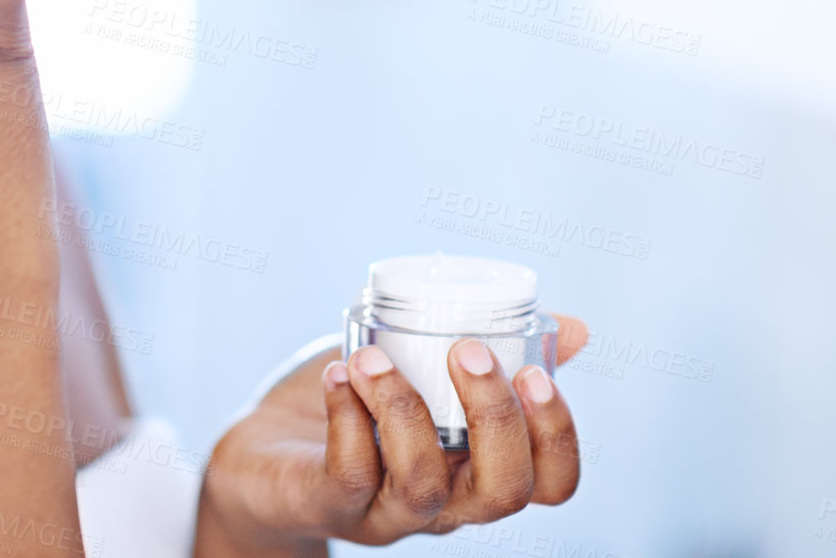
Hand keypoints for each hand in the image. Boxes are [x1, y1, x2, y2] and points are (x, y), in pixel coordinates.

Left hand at [194, 316, 589, 556]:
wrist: (263, 456)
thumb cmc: (356, 408)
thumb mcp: (422, 374)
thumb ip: (485, 353)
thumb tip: (572, 326)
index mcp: (474, 470)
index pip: (548, 485)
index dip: (558, 437)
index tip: (535, 372)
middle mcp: (442, 503)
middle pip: (501, 492)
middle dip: (496, 418)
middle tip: (466, 351)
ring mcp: (385, 511)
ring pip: (423, 484)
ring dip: (404, 408)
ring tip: (375, 358)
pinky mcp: (328, 504)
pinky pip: (349, 473)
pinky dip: (347, 415)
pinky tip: (339, 373)